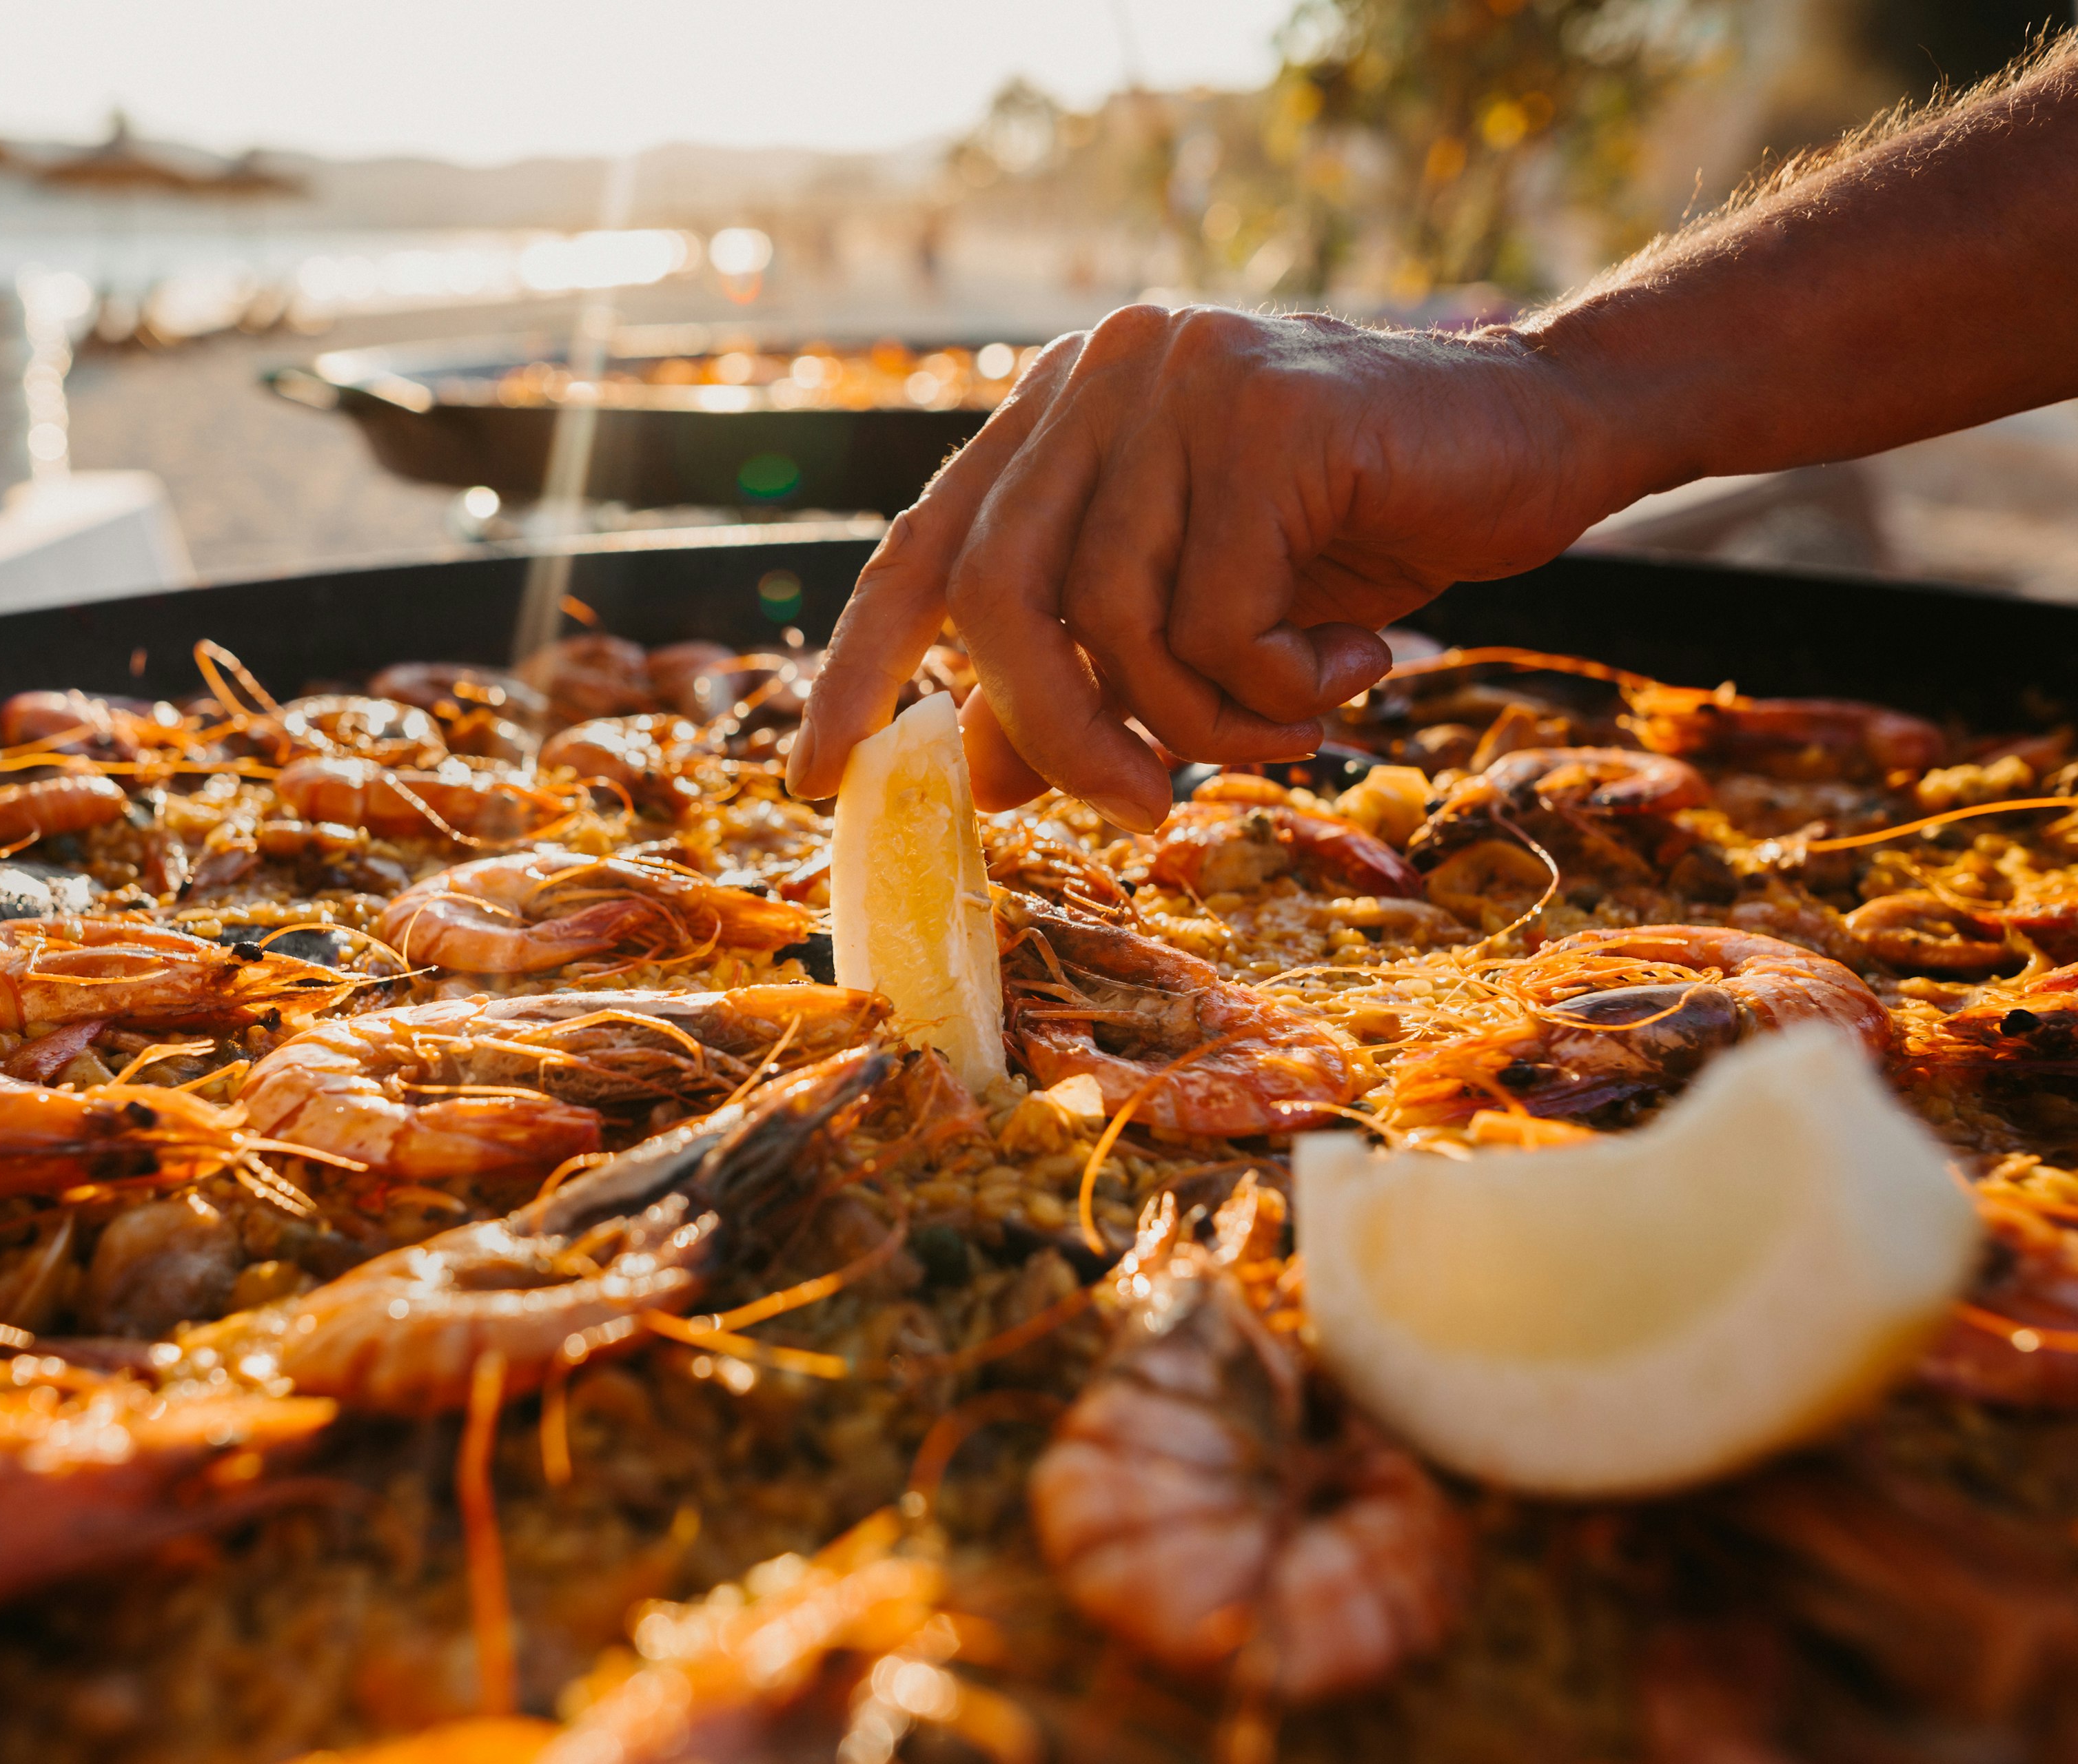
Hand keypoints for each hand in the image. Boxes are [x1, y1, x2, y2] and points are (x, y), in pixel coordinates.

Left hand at [784, 303, 1626, 828]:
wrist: (1541, 433)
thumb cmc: (1355, 533)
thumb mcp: (1199, 616)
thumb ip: (1081, 678)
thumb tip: (970, 780)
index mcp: (1057, 413)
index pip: (920, 548)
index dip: (858, 668)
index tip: (818, 779)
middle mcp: (1098, 375)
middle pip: (997, 598)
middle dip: (1059, 735)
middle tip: (1144, 807)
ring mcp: (1178, 381)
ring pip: (1116, 624)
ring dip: (1207, 718)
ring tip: (1295, 712)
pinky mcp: (1265, 416)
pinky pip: (1220, 620)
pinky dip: (1281, 684)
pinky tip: (1352, 655)